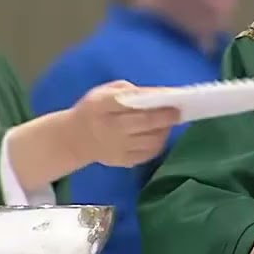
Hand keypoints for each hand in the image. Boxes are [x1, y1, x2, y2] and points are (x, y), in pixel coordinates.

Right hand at [6, 81, 180, 192]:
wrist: (75, 138)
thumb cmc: (95, 109)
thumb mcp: (105, 92)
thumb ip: (129, 91)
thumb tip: (159, 95)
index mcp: (101, 105)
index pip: (130, 101)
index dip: (154, 100)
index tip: (172, 98)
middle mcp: (108, 128)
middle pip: (144, 123)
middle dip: (165, 117)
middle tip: (178, 112)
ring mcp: (116, 148)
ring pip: (150, 140)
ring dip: (164, 131)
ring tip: (169, 122)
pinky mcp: (122, 162)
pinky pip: (148, 153)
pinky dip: (158, 143)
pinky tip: (159, 134)